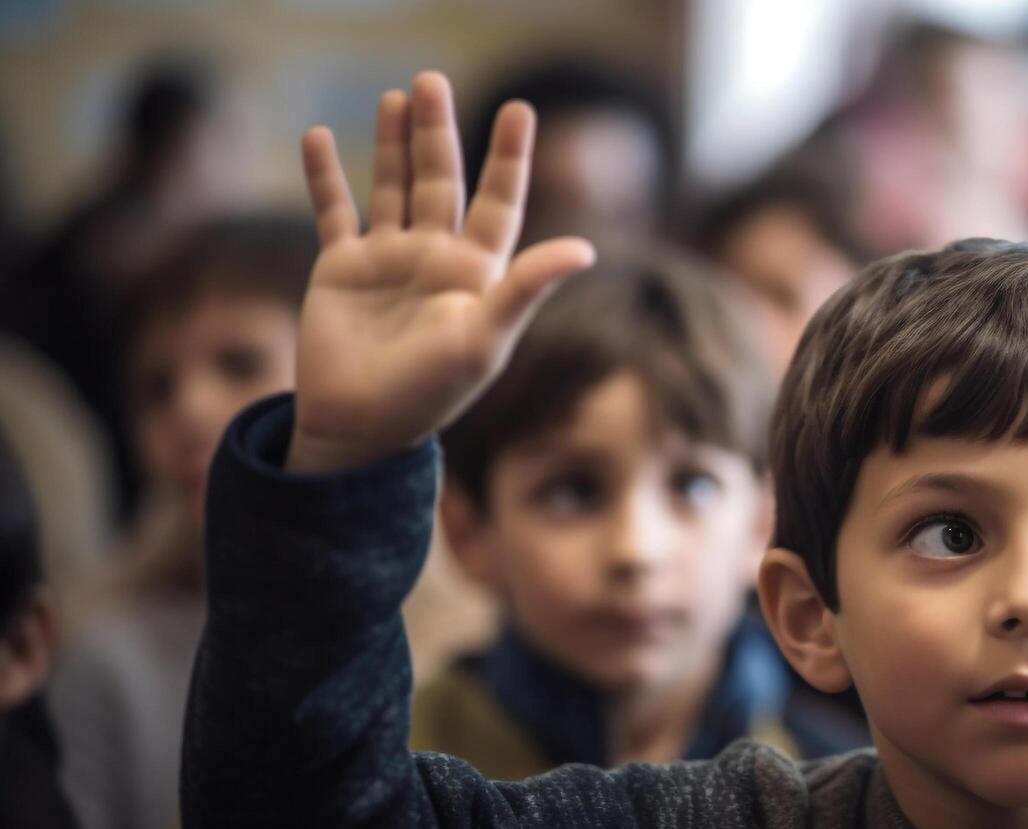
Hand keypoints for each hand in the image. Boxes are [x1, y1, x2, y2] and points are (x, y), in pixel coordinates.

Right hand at [286, 71, 594, 473]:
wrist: (361, 428)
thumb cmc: (430, 394)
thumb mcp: (485, 339)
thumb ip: (527, 288)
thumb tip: (587, 248)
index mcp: (477, 273)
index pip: (500, 202)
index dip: (510, 158)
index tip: (520, 109)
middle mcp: (435, 258)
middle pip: (441, 180)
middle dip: (437, 132)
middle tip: (431, 80)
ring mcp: (388, 260)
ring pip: (393, 186)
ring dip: (393, 143)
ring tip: (397, 95)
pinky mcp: (341, 269)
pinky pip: (333, 211)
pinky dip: (325, 175)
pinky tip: (319, 136)